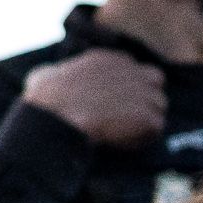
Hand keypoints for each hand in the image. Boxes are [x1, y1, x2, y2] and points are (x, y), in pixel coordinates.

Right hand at [20, 48, 165, 146]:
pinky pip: (155, 130)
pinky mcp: (149, 117)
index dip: (127, 88)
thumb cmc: (44, 100)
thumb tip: (46, 76)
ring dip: (144, 121)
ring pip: (158, 108)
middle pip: (155, 82)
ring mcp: (144, 93)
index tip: (115, 103)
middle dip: (146, 98)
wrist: (55, 117)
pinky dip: (141, 139)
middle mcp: (132, 71)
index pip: (133, 69)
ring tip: (122, 134)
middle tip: (128, 118)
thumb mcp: (44, 74)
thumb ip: (55, 72)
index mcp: (111, 59)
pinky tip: (121, 143)